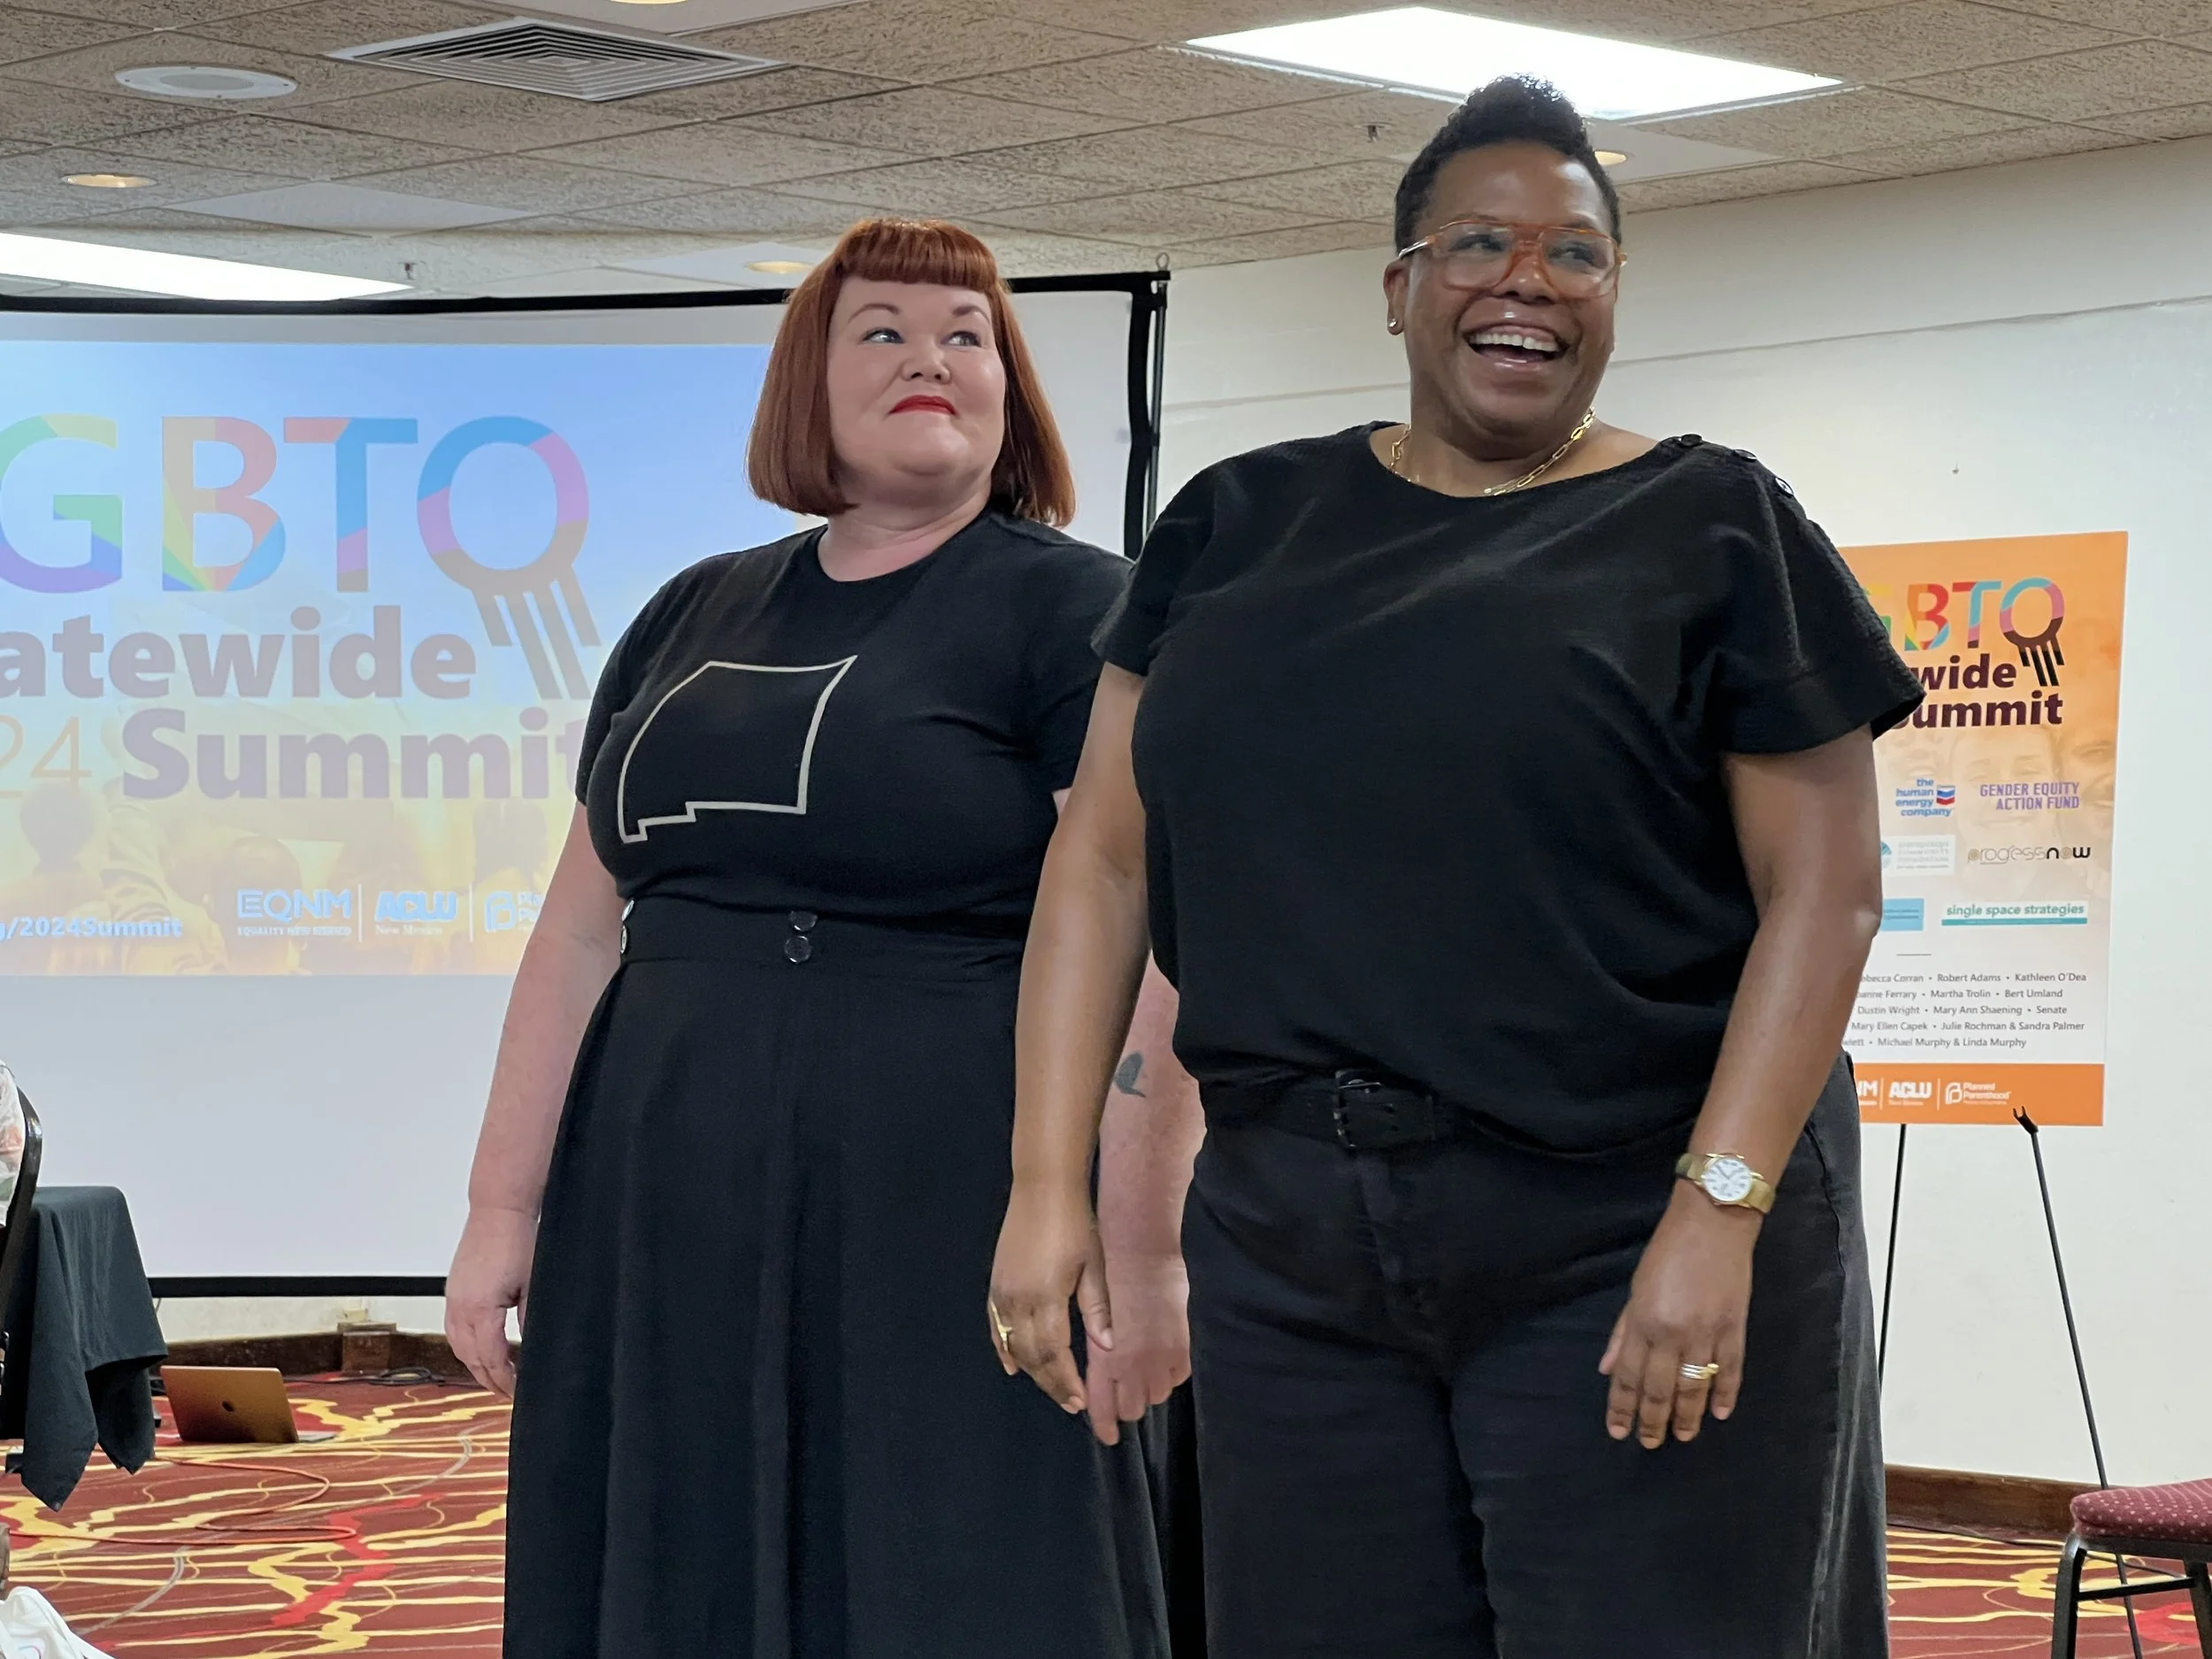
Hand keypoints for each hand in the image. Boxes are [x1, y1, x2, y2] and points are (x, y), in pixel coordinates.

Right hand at [446, 1204, 534, 1396]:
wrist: (498, 1211)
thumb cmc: (517, 1241)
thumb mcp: (532, 1286)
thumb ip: (529, 1320)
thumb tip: (533, 1348)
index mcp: (480, 1310)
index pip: (491, 1358)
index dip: (504, 1379)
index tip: (517, 1391)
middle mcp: (460, 1308)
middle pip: (471, 1358)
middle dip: (489, 1379)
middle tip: (507, 1392)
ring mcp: (453, 1300)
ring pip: (458, 1346)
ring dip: (474, 1366)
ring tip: (493, 1378)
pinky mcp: (452, 1291)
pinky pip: (452, 1330)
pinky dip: (464, 1346)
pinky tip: (477, 1351)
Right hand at [989, 1177, 1111, 1421]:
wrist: (1043, 1187)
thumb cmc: (1076, 1222)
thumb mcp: (1095, 1264)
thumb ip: (1098, 1307)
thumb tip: (1108, 1347)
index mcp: (1045, 1297)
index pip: (1053, 1353)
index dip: (1065, 1380)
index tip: (1080, 1401)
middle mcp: (1017, 1300)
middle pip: (1031, 1355)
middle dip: (1051, 1383)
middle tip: (1071, 1403)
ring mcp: (1002, 1291)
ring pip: (1012, 1344)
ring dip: (1031, 1370)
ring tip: (1052, 1388)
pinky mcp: (996, 1283)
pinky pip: (995, 1326)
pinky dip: (1003, 1348)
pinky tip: (1012, 1366)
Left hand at [1083, 1250, 1188, 1446]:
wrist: (1144, 1255)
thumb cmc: (1112, 1276)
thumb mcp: (1098, 1318)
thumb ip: (1103, 1347)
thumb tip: (1108, 1363)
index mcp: (1106, 1359)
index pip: (1104, 1404)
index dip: (1105, 1423)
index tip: (1109, 1436)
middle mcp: (1133, 1366)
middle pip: (1132, 1408)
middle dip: (1127, 1402)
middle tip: (1125, 1388)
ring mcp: (1160, 1360)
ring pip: (1156, 1395)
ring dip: (1149, 1387)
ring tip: (1144, 1367)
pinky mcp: (1181, 1351)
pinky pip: (1177, 1378)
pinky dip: (1169, 1373)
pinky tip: (1162, 1357)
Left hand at [1600, 1183, 1758, 1447]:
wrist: (1713, 1223)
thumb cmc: (1668, 1251)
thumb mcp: (1636, 1288)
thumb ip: (1623, 1332)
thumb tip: (1608, 1369)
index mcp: (1644, 1321)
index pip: (1629, 1376)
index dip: (1623, 1407)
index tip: (1619, 1432)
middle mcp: (1672, 1333)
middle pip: (1660, 1389)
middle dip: (1653, 1420)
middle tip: (1651, 1444)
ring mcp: (1707, 1333)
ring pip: (1695, 1387)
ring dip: (1688, 1416)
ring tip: (1683, 1437)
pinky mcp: (1735, 1328)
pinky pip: (1731, 1369)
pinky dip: (1726, 1393)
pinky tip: (1721, 1414)